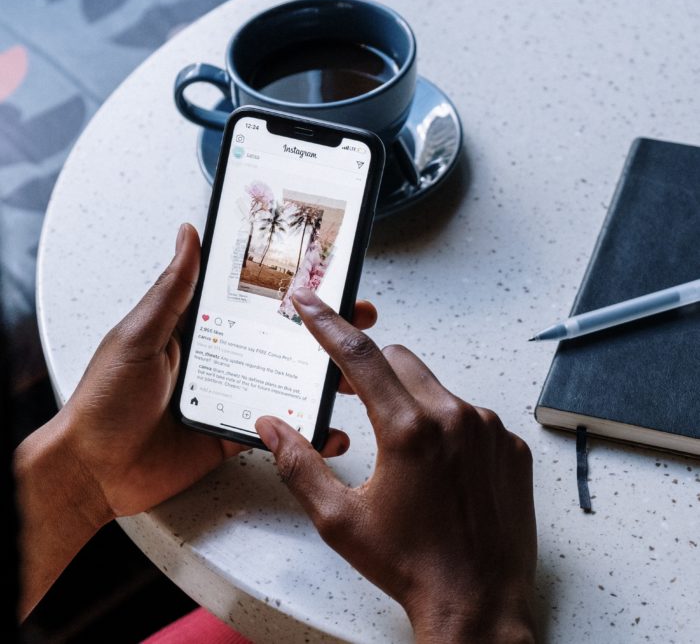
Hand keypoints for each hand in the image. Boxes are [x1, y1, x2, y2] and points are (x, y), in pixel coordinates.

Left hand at [16, 224, 376, 617]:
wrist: (94, 472)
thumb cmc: (105, 399)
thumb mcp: (139, 336)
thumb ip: (172, 291)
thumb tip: (189, 235)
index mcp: (203, 327)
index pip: (257, 299)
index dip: (293, 288)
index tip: (328, 275)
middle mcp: (225, 356)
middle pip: (283, 337)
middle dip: (325, 329)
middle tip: (359, 317)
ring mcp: (234, 394)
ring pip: (289, 381)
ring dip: (325, 378)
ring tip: (354, 376)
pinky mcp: (236, 432)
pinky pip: (279, 427)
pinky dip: (307, 430)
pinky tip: (330, 430)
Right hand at [256, 289, 536, 643]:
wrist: (477, 603)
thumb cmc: (410, 564)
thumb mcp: (340, 519)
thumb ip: (299, 464)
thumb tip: (272, 426)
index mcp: (409, 430)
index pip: (359, 355)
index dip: (328, 324)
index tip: (311, 303)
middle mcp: (455, 418)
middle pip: (399, 360)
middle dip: (369, 368)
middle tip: (350, 395)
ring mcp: (488, 430)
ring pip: (435, 386)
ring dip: (409, 400)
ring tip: (401, 450)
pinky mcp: (509, 446)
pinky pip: (469, 414)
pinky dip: (446, 424)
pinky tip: (439, 467)